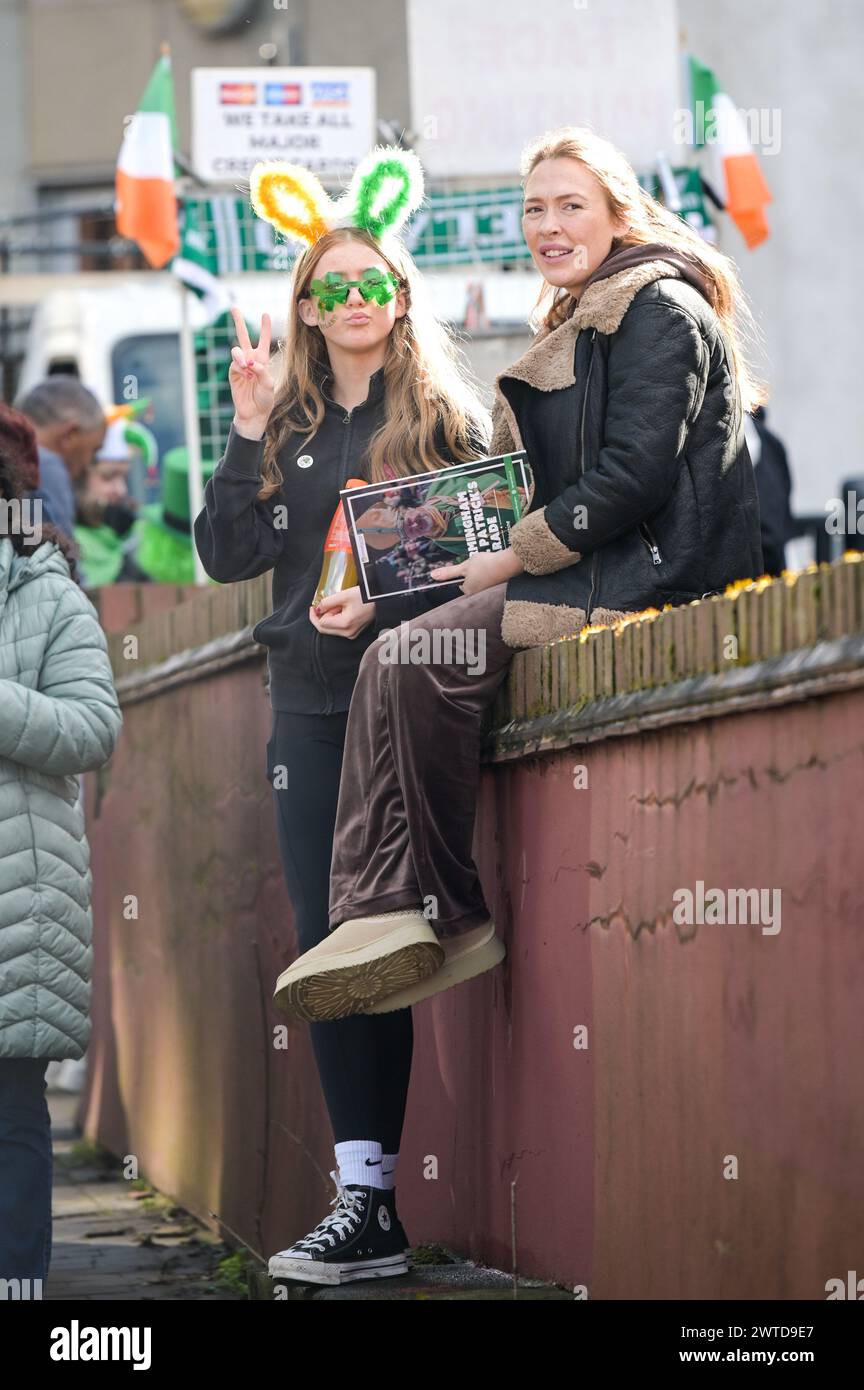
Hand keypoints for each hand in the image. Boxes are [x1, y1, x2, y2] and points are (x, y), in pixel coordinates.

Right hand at [229, 306, 275, 433]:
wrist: (254, 412)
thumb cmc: (265, 399)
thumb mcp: (269, 384)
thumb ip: (263, 371)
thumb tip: (251, 362)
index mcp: (262, 360)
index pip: (263, 340)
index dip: (265, 328)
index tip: (265, 314)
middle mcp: (251, 359)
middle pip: (243, 337)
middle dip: (238, 322)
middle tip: (234, 308)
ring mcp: (240, 365)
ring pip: (237, 350)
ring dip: (241, 356)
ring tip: (247, 366)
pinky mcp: (233, 373)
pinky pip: (235, 364)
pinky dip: (240, 367)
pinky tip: (246, 375)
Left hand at [309, 586, 376, 638]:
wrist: (382, 601)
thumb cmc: (365, 597)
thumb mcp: (344, 595)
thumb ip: (327, 603)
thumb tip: (317, 609)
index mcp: (345, 624)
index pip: (321, 624)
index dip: (315, 615)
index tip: (313, 606)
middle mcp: (348, 633)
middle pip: (324, 629)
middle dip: (321, 617)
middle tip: (322, 605)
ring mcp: (351, 634)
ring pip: (331, 629)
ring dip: (329, 618)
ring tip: (338, 606)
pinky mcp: (354, 633)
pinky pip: (338, 629)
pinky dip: (336, 620)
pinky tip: (342, 611)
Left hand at [430, 548, 523, 595]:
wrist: (509, 563)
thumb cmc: (486, 565)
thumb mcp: (465, 566)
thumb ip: (449, 573)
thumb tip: (432, 576)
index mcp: (469, 592)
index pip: (462, 585)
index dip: (464, 574)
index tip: (471, 567)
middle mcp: (479, 595)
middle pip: (472, 584)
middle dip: (474, 574)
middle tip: (480, 566)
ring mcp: (489, 592)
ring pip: (482, 582)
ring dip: (483, 574)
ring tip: (488, 566)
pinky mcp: (499, 587)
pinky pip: (492, 581)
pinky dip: (492, 574)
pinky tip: (495, 568)